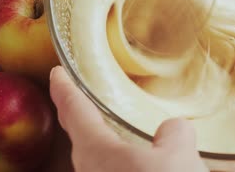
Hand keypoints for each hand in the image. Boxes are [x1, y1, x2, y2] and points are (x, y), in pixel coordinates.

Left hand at [49, 66, 234, 171]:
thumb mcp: (179, 154)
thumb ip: (175, 133)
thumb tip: (174, 129)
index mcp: (97, 151)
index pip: (75, 110)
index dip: (65, 89)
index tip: (56, 73)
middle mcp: (91, 171)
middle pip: (84, 137)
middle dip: (86, 118)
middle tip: (90, 99)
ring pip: (103, 160)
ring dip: (115, 146)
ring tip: (132, 136)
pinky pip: (119, 171)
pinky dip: (130, 164)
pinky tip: (152, 164)